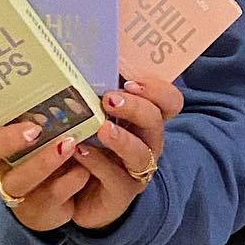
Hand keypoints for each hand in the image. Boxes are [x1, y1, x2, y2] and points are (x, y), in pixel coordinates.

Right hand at [0, 93, 89, 231]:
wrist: (68, 196)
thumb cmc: (51, 145)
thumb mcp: (45, 122)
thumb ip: (43, 103)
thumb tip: (60, 62)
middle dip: (4, 140)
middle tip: (33, 129)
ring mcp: (13, 189)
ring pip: (15, 182)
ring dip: (41, 163)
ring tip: (67, 144)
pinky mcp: (36, 210)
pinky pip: (48, 198)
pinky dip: (68, 182)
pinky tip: (83, 170)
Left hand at [70, 72, 183, 230]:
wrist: (75, 192)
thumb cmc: (86, 143)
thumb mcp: (91, 113)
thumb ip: (94, 88)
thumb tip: (86, 50)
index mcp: (144, 119)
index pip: (169, 100)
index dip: (157, 89)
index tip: (131, 81)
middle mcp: (147, 143)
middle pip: (156, 121)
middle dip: (135, 107)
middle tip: (109, 99)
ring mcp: (136, 170)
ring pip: (141, 153)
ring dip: (122, 139)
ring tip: (102, 129)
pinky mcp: (121, 193)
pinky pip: (115, 178)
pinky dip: (98, 163)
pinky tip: (79, 152)